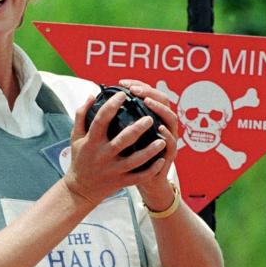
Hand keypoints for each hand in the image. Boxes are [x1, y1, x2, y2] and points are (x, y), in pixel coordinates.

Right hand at [63, 89, 167, 204]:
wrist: (80, 189)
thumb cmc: (80, 158)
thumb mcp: (76, 137)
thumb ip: (82, 115)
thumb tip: (92, 95)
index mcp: (91, 141)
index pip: (101, 120)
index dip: (111, 106)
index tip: (122, 95)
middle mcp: (103, 155)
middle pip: (122, 141)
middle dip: (137, 129)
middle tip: (149, 118)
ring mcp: (113, 170)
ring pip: (135, 160)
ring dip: (150, 151)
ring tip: (162, 140)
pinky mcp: (121, 181)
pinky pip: (139, 177)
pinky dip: (151, 170)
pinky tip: (161, 160)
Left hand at [117, 79, 178, 205]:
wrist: (145, 182)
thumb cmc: (129, 158)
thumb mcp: (120, 137)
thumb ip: (113, 119)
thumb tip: (94, 100)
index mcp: (150, 117)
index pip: (149, 93)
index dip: (138, 86)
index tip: (123, 84)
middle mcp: (162, 124)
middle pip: (163, 101)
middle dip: (149, 92)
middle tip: (135, 90)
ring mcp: (168, 137)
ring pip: (170, 119)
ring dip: (160, 109)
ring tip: (147, 103)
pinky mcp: (169, 153)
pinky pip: (171, 143)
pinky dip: (166, 135)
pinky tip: (159, 129)